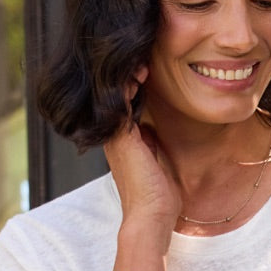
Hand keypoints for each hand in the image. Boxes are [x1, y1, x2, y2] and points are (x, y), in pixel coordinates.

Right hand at [103, 68, 179, 242]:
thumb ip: (151, 140)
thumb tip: (154, 126)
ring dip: (128, 73)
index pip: (121, 101)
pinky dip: (129, 83)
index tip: (148, 66)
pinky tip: (142, 70)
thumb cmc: (159, 195)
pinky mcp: (120, 136)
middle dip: (127, 72)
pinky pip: (120, 100)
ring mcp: (113, 134)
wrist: (152, 216)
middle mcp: (112, 134)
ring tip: (143, 57)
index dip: (132, 82)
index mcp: (120, 139)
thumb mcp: (155, 159)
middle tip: (143, 53)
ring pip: (114, 93)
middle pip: (114, 94)